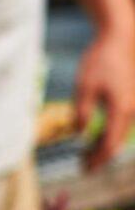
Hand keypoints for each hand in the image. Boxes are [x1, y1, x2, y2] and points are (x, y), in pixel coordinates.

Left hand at [75, 31, 134, 170]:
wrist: (118, 40)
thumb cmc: (100, 61)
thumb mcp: (84, 86)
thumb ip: (82, 112)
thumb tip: (80, 134)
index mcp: (121, 110)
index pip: (110, 144)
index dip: (97, 159)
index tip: (84, 169)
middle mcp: (132, 111)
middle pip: (117, 143)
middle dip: (100, 157)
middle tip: (83, 167)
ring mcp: (133, 106)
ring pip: (119, 135)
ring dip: (103, 147)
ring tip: (85, 155)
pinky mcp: (129, 101)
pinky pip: (120, 125)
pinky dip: (108, 135)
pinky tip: (94, 138)